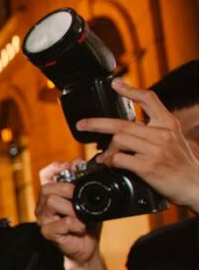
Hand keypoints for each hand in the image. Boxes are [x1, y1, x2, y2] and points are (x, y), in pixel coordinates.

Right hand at [36, 161, 99, 264]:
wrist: (86, 248)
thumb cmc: (85, 224)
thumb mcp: (88, 201)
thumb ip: (84, 185)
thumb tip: (81, 165)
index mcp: (51, 196)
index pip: (45, 174)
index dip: (57, 168)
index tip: (73, 167)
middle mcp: (43, 206)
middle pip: (47, 188)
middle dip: (67, 189)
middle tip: (80, 198)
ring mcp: (44, 220)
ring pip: (51, 202)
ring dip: (71, 208)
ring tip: (81, 216)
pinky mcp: (48, 233)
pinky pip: (62, 223)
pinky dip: (75, 224)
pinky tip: (81, 228)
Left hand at [76, 79, 198, 211]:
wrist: (194, 184)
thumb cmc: (180, 163)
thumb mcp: (173, 138)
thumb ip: (153, 130)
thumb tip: (124, 130)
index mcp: (168, 123)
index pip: (149, 99)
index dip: (130, 90)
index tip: (115, 84)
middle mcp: (162, 133)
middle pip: (122, 123)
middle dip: (96, 124)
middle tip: (82, 125)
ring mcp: (155, 150)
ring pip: (119, 140)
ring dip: (107, 150)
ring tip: (105, 158)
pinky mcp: (149, 166)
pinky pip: (120, 159)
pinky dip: (110, 162)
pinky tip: (110, 165)